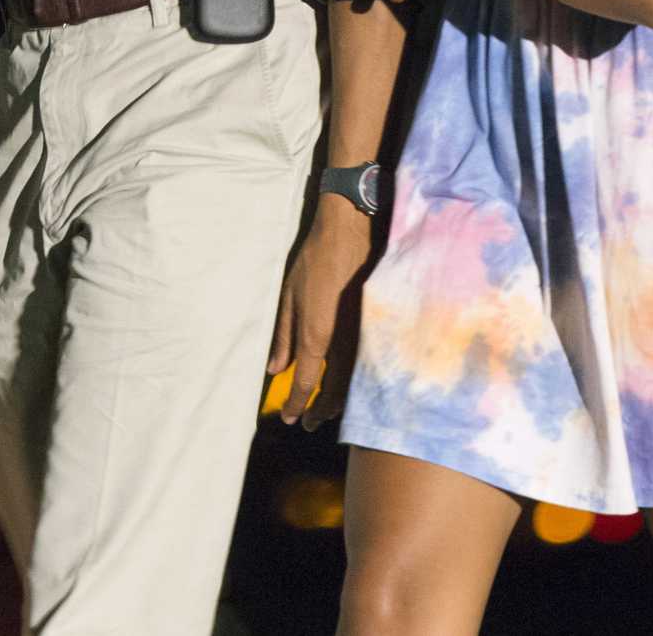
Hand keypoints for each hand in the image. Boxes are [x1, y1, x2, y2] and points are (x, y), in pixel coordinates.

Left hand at [266, 199, 373, 429]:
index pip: (304, 385)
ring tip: (326, 407)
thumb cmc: (315, 260)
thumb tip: (274, 369)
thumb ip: (283, 336)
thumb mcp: (289, 295)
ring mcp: (364, 336)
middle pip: (333, 393)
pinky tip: (349, 382)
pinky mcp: (378, 327)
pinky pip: (367, 366)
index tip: (289, 419)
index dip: (296, 406)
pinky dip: (356, 382)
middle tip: (307, 421)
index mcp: (316, 336)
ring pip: (353, 383)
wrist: (352, 231)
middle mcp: (343, 344)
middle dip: (319, 411)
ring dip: (339, 400)